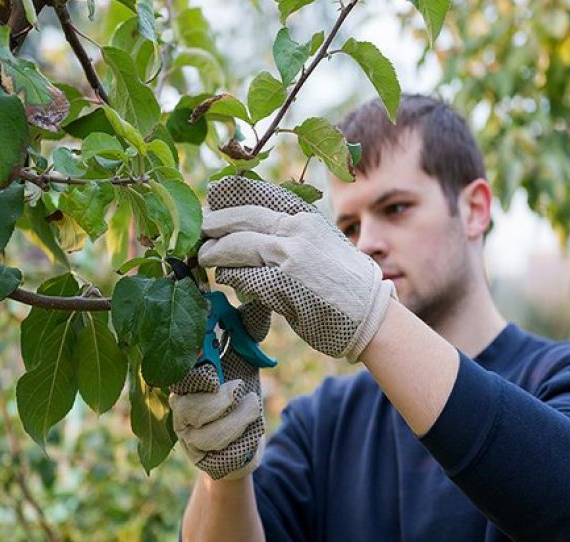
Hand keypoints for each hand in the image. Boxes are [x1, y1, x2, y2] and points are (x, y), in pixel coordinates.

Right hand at [169, 299, 269, 479]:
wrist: (245, 440)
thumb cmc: (241, 392)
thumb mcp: (246, 356)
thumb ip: (248, 327)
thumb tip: (260, 294)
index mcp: (185, 375)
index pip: (178, 369)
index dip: (194, 366)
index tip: (213, 360)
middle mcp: (179, 405)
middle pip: (187, 403)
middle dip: (219, 397)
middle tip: (239, 388)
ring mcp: (187, 433)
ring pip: (207, 429)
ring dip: (239, 417)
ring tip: (252, 406)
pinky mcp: (200, 457)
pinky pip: (220, 451)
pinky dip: (242, 438)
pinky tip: (249, 430)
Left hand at [198, 176, 395, 361]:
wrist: (371, 314)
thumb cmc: (347, 284)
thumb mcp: (322, 244)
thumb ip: (291, 235)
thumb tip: (257, 233)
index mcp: (305, 217)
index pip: (258, 198)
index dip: (231, 200)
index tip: (213, 199)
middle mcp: (296, 230)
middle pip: (240, 219)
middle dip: (214, 225)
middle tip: (199, 232)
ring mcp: (288, 256)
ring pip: (236, 246)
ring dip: (215, 254)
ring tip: (206, 257)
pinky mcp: (281, 285)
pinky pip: (243, 277)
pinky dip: (230, 277)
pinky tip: (226, 279)